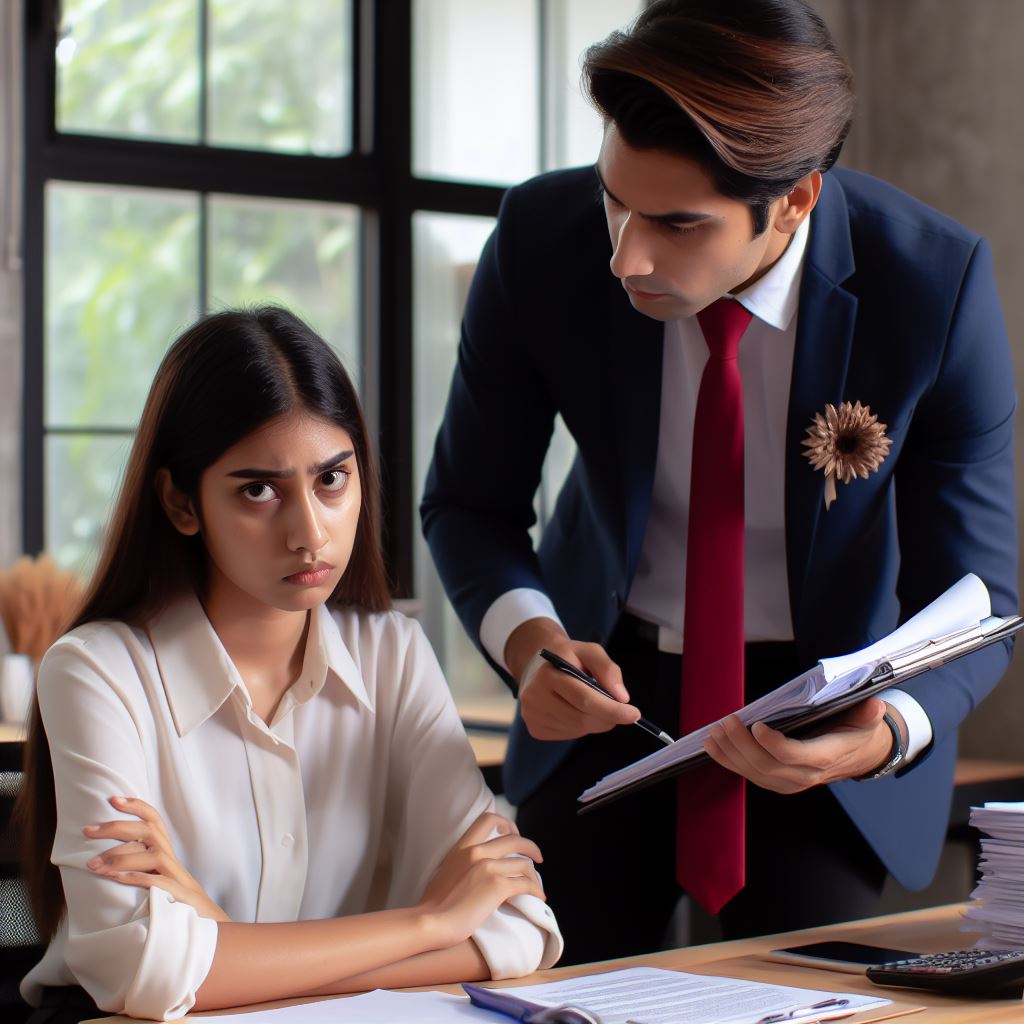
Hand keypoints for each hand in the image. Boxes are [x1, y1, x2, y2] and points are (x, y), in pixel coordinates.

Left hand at [84, 796, 230, 921]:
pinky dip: (134, 877)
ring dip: (119, 857)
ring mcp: (175, 875)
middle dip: (116, 828)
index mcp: (165, 850)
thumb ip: (140, 863)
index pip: (154, 819)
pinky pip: (155, 881)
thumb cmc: (173, 899)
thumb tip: (108, 856)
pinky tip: (115, 878)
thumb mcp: (157, 876)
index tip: (113, 799)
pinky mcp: (176, 894)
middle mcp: (171, 857)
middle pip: (148, 832)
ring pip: (150, 855)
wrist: (204, 922)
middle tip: (88, 830)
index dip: (136, 806)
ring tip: (93, 865)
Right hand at [419, 811, 545, 945]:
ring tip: (537, 887)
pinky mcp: (497, 886)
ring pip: (524, 864)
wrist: (430, 922)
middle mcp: (477, 852)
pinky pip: (525, 884)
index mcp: (462, 847)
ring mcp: (488, 867)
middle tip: (538, 857)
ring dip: (534, 876)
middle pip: (514, 839)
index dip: (507, 824)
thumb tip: (471, 867)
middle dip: (530, 847)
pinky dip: (536, 890)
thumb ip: (461, 863)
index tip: (514, 835)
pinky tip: (539, 898)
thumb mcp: (444, 872)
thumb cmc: (433, 905)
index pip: (489, 819)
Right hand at [504, 618, 638, 739]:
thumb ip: (608, 669)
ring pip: (577, 729)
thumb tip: (622, 697)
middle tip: (619, 710)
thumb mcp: (589, 651)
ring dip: (595, 721)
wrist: (536, 664)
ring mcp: (532, 715)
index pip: (584, 698)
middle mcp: (534, 696)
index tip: (634, 714)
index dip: (611, 709)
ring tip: (593, 705)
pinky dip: (581, 727)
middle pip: (582, 717)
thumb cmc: (567, 656)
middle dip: (607, 716)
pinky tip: (576, 710)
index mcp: (548, 673)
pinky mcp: (534, 729)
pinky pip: (569, 734)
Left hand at [702, 699, 905, 793]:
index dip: (773, 744)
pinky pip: (750, 775)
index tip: (756, 725)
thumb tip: (875, 706)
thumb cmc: (857, 730)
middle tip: (725, 722)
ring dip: (730, 754)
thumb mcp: (867, 720)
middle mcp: (806, 775)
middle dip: (741, 745)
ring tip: (713, 733)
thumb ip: (868, 714)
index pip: (794, 756)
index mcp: (825, 757)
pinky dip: (729, 762)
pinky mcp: (778, 782)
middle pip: (767, 765)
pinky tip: (713, 747)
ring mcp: (790, 782)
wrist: (858, 755)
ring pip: (755, 773)